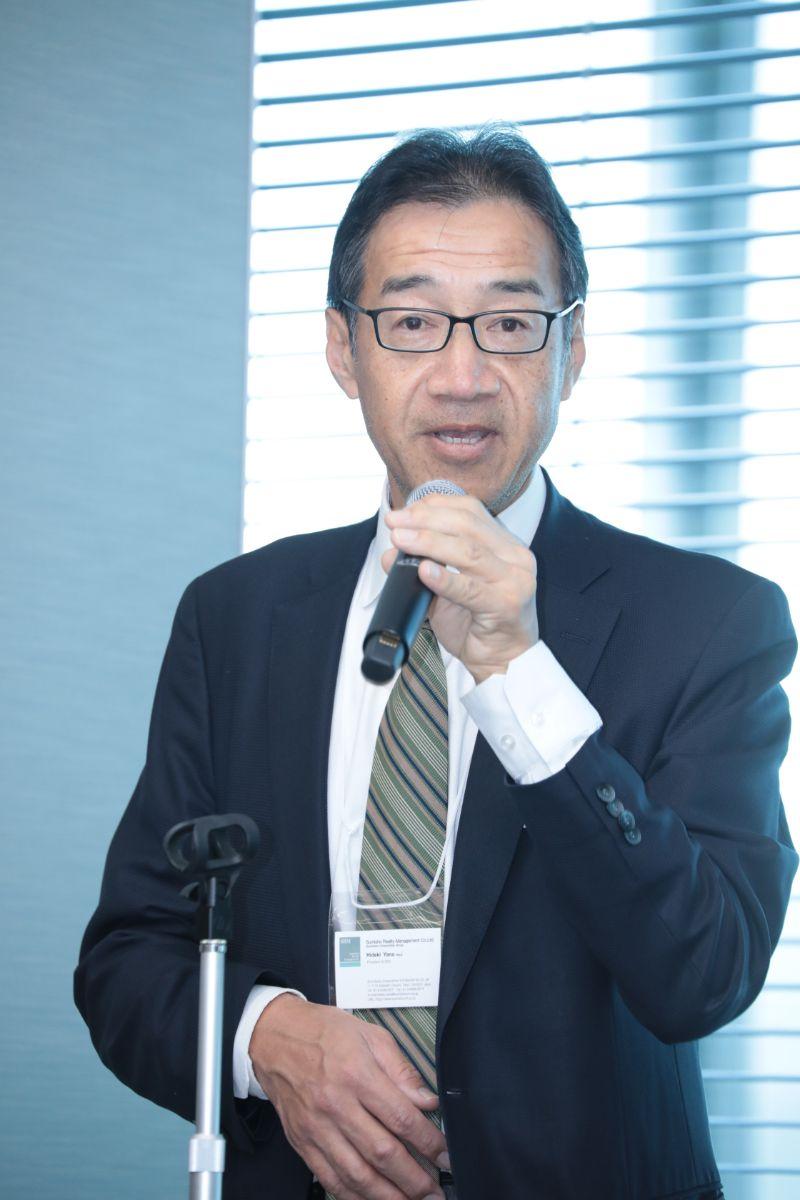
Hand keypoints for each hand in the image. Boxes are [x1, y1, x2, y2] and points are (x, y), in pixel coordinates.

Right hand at [250, 995, 447, 1199]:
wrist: (273, 1036)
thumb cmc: (322, 1032)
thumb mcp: (369, 1034)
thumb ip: (401, 1070)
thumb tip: (427, 1100)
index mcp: (357, 1074)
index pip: (401, 1118)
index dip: (429, 1143)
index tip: (446, 1156)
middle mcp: (336, 1104)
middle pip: (382, 1153)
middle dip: (414, 1179)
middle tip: (435, 1191)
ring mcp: (316, 1127)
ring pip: (357, 1174)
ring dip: (388, 1196)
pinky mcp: (302, 1142)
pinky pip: (330, 1178)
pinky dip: (353, 1196)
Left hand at [383, 493, 537, 683]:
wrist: (503, 663)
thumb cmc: (477, 623)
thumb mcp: (447, 589)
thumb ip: (423, 568)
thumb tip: (390, 553)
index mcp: (505, 544)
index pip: (470, 510)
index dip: (435, 505)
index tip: (404, 511)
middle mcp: (515, 557)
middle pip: (467, 525)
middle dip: (425, 520)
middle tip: (394, 524)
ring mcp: (514, 580)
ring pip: (468, 552)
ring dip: (429, 542)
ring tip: (401, 541)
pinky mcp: (507, 605)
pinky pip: (471, 589)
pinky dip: (445, 579)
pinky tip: (423, 571)